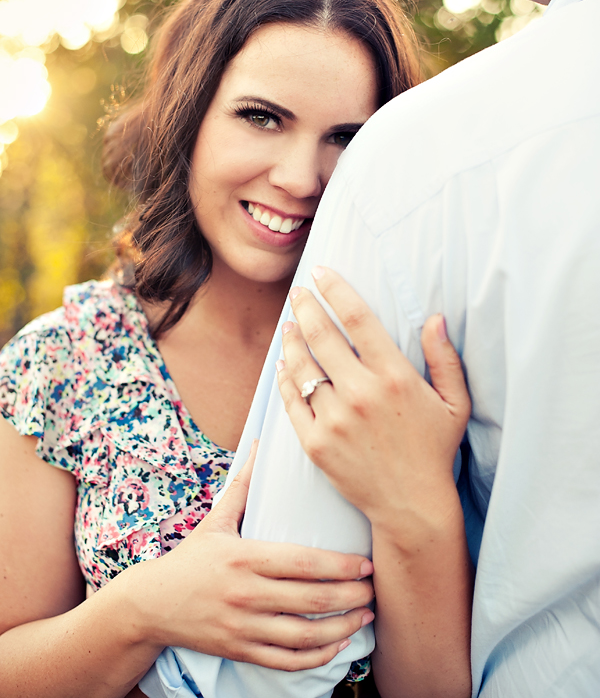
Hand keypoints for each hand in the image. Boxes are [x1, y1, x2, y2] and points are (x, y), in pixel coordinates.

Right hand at [131, 442, 374, 670]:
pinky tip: (337, 645)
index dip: (340, 566)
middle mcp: (246, 594)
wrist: (152, 604)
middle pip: (311, 600)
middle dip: (351, 597)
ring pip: (304, 636)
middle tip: (375, 590)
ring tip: (365, 616)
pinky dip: (317, 657)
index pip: (303, 563)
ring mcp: (243, 627)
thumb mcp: (216, 519)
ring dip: (342, 629)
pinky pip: (286, 661)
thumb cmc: (191, 558)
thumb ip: (243, 484)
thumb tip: (260, 443)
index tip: (366, 564)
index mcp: (244, 557)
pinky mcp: (240, 651)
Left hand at [277, 267, 470, 538]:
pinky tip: (284, 364)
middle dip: (306, 306)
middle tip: (299, 292)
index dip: (336, 289)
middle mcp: (361, 393)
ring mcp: (334, 419)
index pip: (358, 318)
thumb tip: (435, 318)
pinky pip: (293, 401)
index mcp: (395, 377)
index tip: (321, 272)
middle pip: (323, 335)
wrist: (411, 507)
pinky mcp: (315, 443)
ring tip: (289, 324)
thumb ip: (445, 359)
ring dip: (292, 339)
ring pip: (303, 366)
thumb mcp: (454, 404)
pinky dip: (286, 379)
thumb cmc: (434, 451)